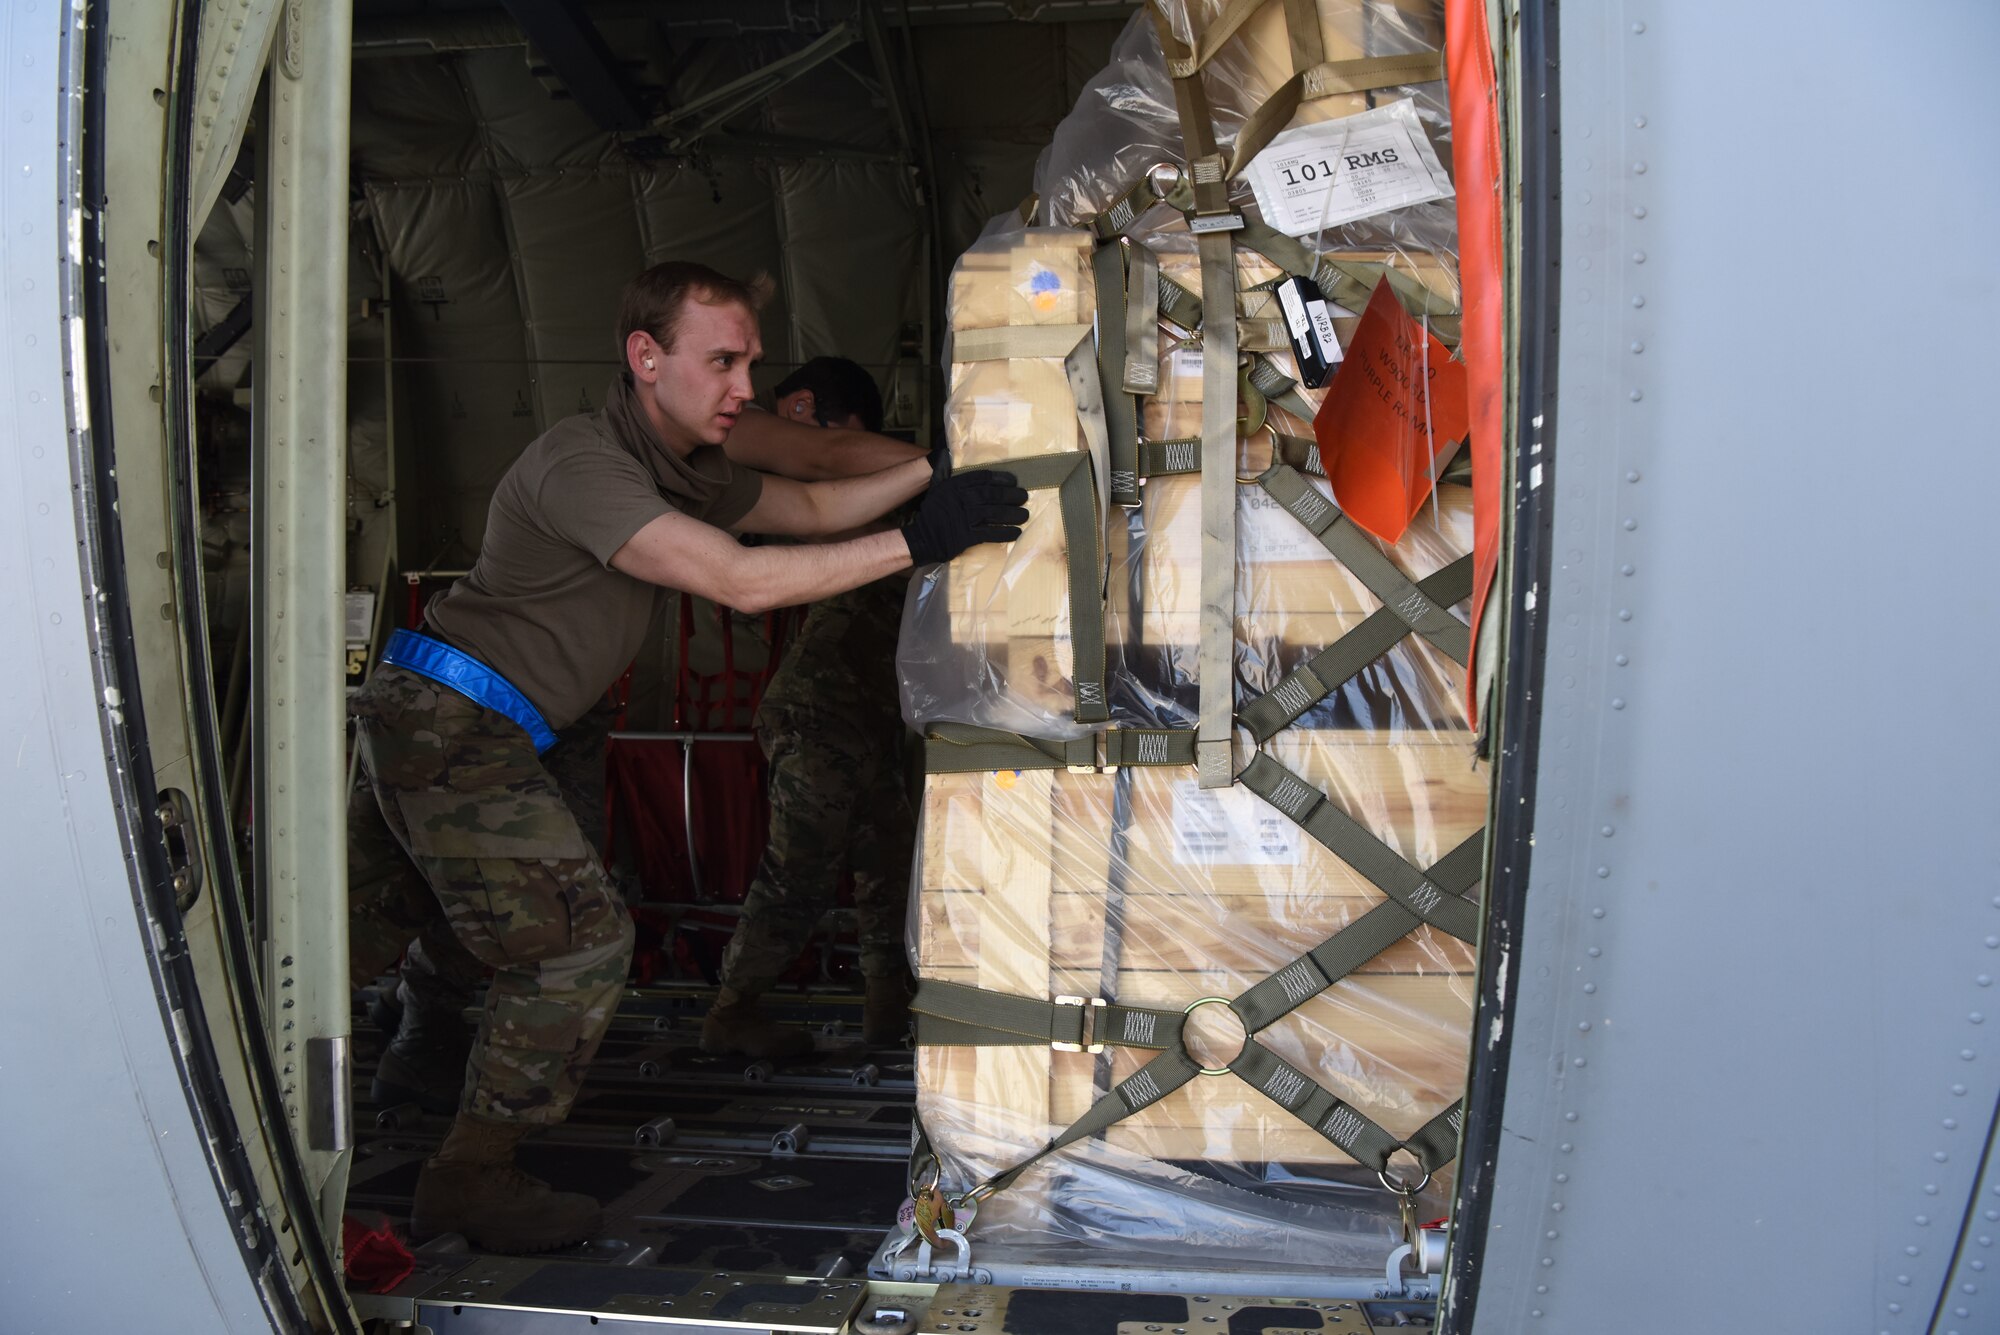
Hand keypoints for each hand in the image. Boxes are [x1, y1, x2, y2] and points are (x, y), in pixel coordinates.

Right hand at [901, 455, 1028, 566]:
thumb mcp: (938, 489)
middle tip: (1024, 496)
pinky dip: (1004, 533)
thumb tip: (947, 455)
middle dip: (1010, 495)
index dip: (1000, 478)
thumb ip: (946, 474)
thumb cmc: (933, 513)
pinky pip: (990, 533)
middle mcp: (961, 500)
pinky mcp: (967, 536)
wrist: (922, 538)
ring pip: (994, 513)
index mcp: (955, 486)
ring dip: (1012, 514)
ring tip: (1025, 515)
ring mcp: (964, 518)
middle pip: (991, 495)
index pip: (981, 478)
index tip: (1013, 480)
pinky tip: (1015, 532)